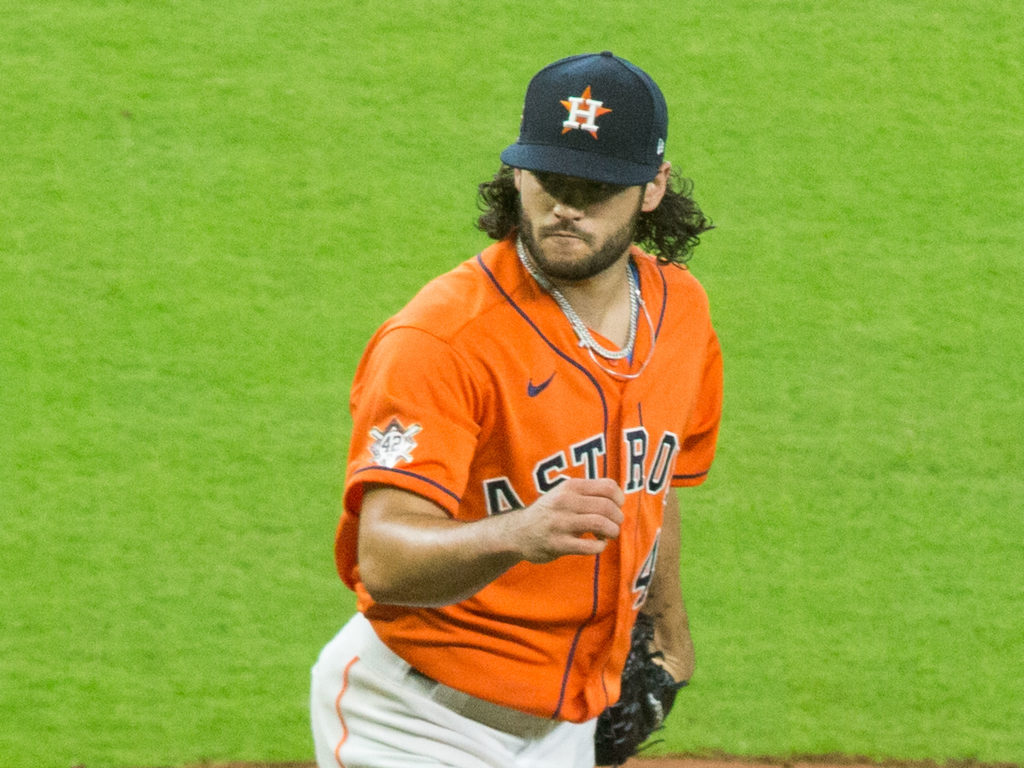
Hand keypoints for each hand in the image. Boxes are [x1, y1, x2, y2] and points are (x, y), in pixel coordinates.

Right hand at [505, 478, 624, 562]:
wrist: (518, 532)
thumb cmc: (549, 513)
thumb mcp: (564, 493)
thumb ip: (587, 493)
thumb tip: (618, 501)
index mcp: (570, 486)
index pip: (608, 486)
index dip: (620, 498)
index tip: (617, 507)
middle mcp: (565, 502)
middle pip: (607, 506)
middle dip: (618, 518)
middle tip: (614, 525)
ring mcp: (561, 523)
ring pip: (601, 524)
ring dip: (612, 532)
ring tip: (608, 535)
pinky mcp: (558, 544)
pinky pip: (589, 546)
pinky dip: (600, 547)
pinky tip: (597, 545)